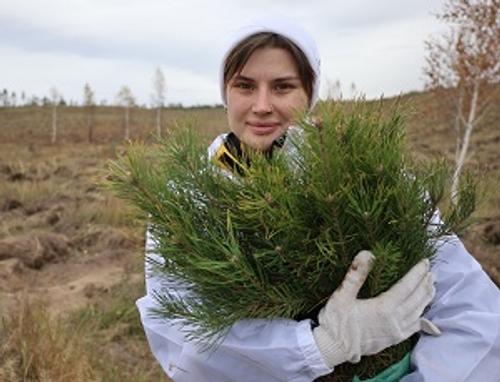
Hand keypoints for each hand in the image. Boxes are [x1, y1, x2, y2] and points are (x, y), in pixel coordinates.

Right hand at [313, 250, 440, 366]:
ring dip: (425, 299)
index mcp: (383, 308)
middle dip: (425, 285)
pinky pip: (412, 328)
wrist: (332, 348)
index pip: (406, 287)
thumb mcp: (341, 295)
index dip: (417, 274)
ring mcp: (394, 333)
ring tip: (431, 288)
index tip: (424, 262)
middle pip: (416, 300)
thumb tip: (367, 254)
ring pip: (417, 314)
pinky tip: (422, 314)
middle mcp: (393, 321)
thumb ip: (355, 275)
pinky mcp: (392, 341)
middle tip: (431, 272)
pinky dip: (420, 318)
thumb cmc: (335, 321)